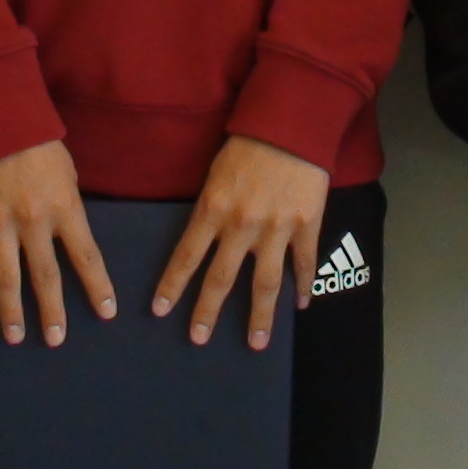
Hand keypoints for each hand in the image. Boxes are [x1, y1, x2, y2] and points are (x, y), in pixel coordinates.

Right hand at [0, 139, 115, 346]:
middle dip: (52, 313)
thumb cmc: (37, 142)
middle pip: (45, 278)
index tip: (105, 314)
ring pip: (5, 278)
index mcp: (64, 208)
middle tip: (55, 340)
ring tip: (14, 336)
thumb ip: (68, 208)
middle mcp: (32, 221)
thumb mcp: (67, 173)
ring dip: (11, 311)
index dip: (97, 288)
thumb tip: (69, 239)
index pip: (86, 257)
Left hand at [156, 135, 329, 350]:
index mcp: (213, 209)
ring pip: (265, 283)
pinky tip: (300, 305)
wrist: (291, 125)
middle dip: (207, 312)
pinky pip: (303, 263)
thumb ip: (210, 209)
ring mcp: (276, 229)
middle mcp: (242, 225)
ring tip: (256, 342)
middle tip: (197, 339)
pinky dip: (302, 286)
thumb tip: (204, 239)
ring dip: (260, 317)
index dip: (172, 286)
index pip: (187, 256)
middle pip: (221, 279)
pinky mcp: (307, 225)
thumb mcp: (215, 174)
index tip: (160, 311)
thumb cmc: (248, 145)